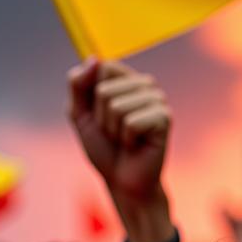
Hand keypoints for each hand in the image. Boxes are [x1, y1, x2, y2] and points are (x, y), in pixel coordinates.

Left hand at [68, 59, 170, 203]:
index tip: (102, 117)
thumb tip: (95, 59)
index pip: (102, 67)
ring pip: (116, 107)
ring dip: (114, 131)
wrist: (123, 182)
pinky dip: (127, 139)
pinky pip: (131, 122)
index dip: (93, 98)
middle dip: (102, 118)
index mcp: (127, 78)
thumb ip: (77, 85)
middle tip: (115, 134)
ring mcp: (157, 99)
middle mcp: (145, 84)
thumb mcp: (80, 115)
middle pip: (105, 90)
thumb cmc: (104, 149)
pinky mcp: (164, 117)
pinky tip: (137, 146)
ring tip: (125, 141)